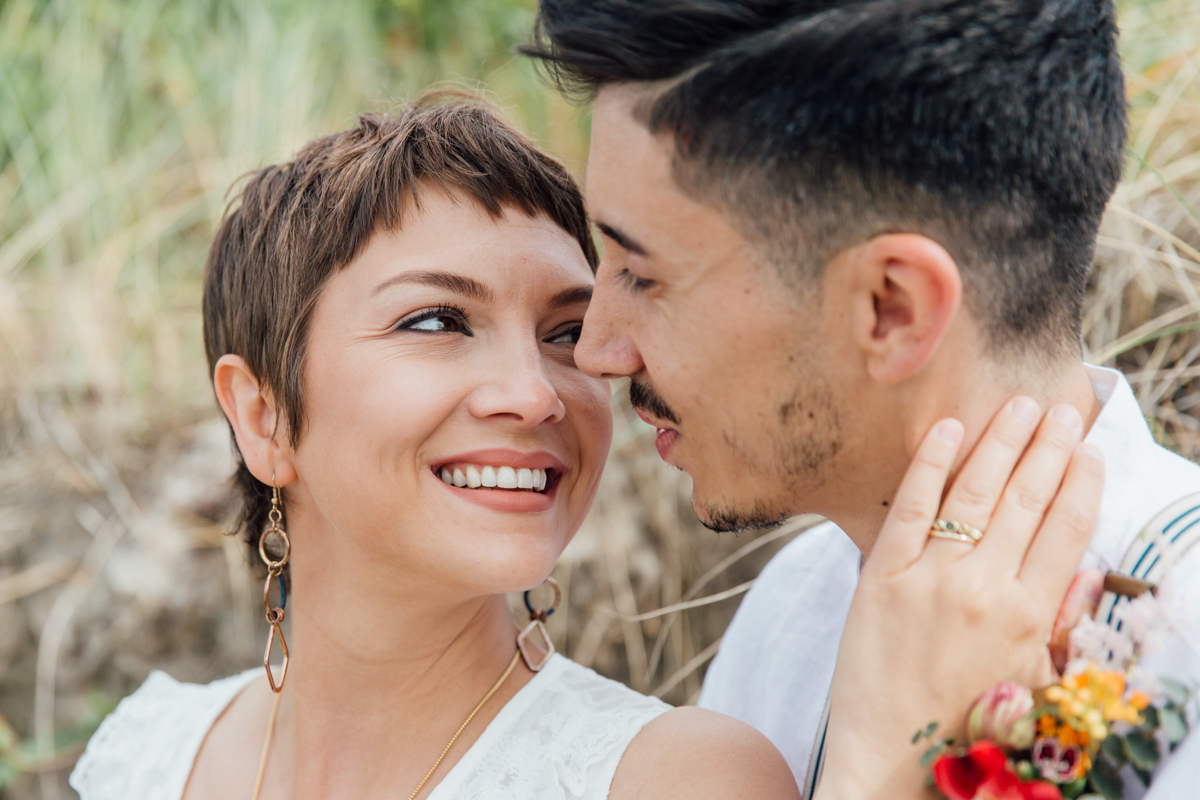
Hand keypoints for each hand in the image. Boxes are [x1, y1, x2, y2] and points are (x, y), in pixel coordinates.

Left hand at [815, 398, 1104, 798]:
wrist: (890, 764)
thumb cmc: (965, 727)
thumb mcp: (1034, 683)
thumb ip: (1061, 623)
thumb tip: (1087, 570)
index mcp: (1030, 617)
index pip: (1066, 531)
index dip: (1081, 483)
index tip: (1090, 450)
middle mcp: (985, 590)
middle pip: (1026, 501)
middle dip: (1050, 448)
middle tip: (1064, 408)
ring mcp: (930, 579)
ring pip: (975, 493)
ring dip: (1003, 442)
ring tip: (1021, 406)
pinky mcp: (880, 577)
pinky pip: (910, 507)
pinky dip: (931, 463)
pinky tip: (950, 427)